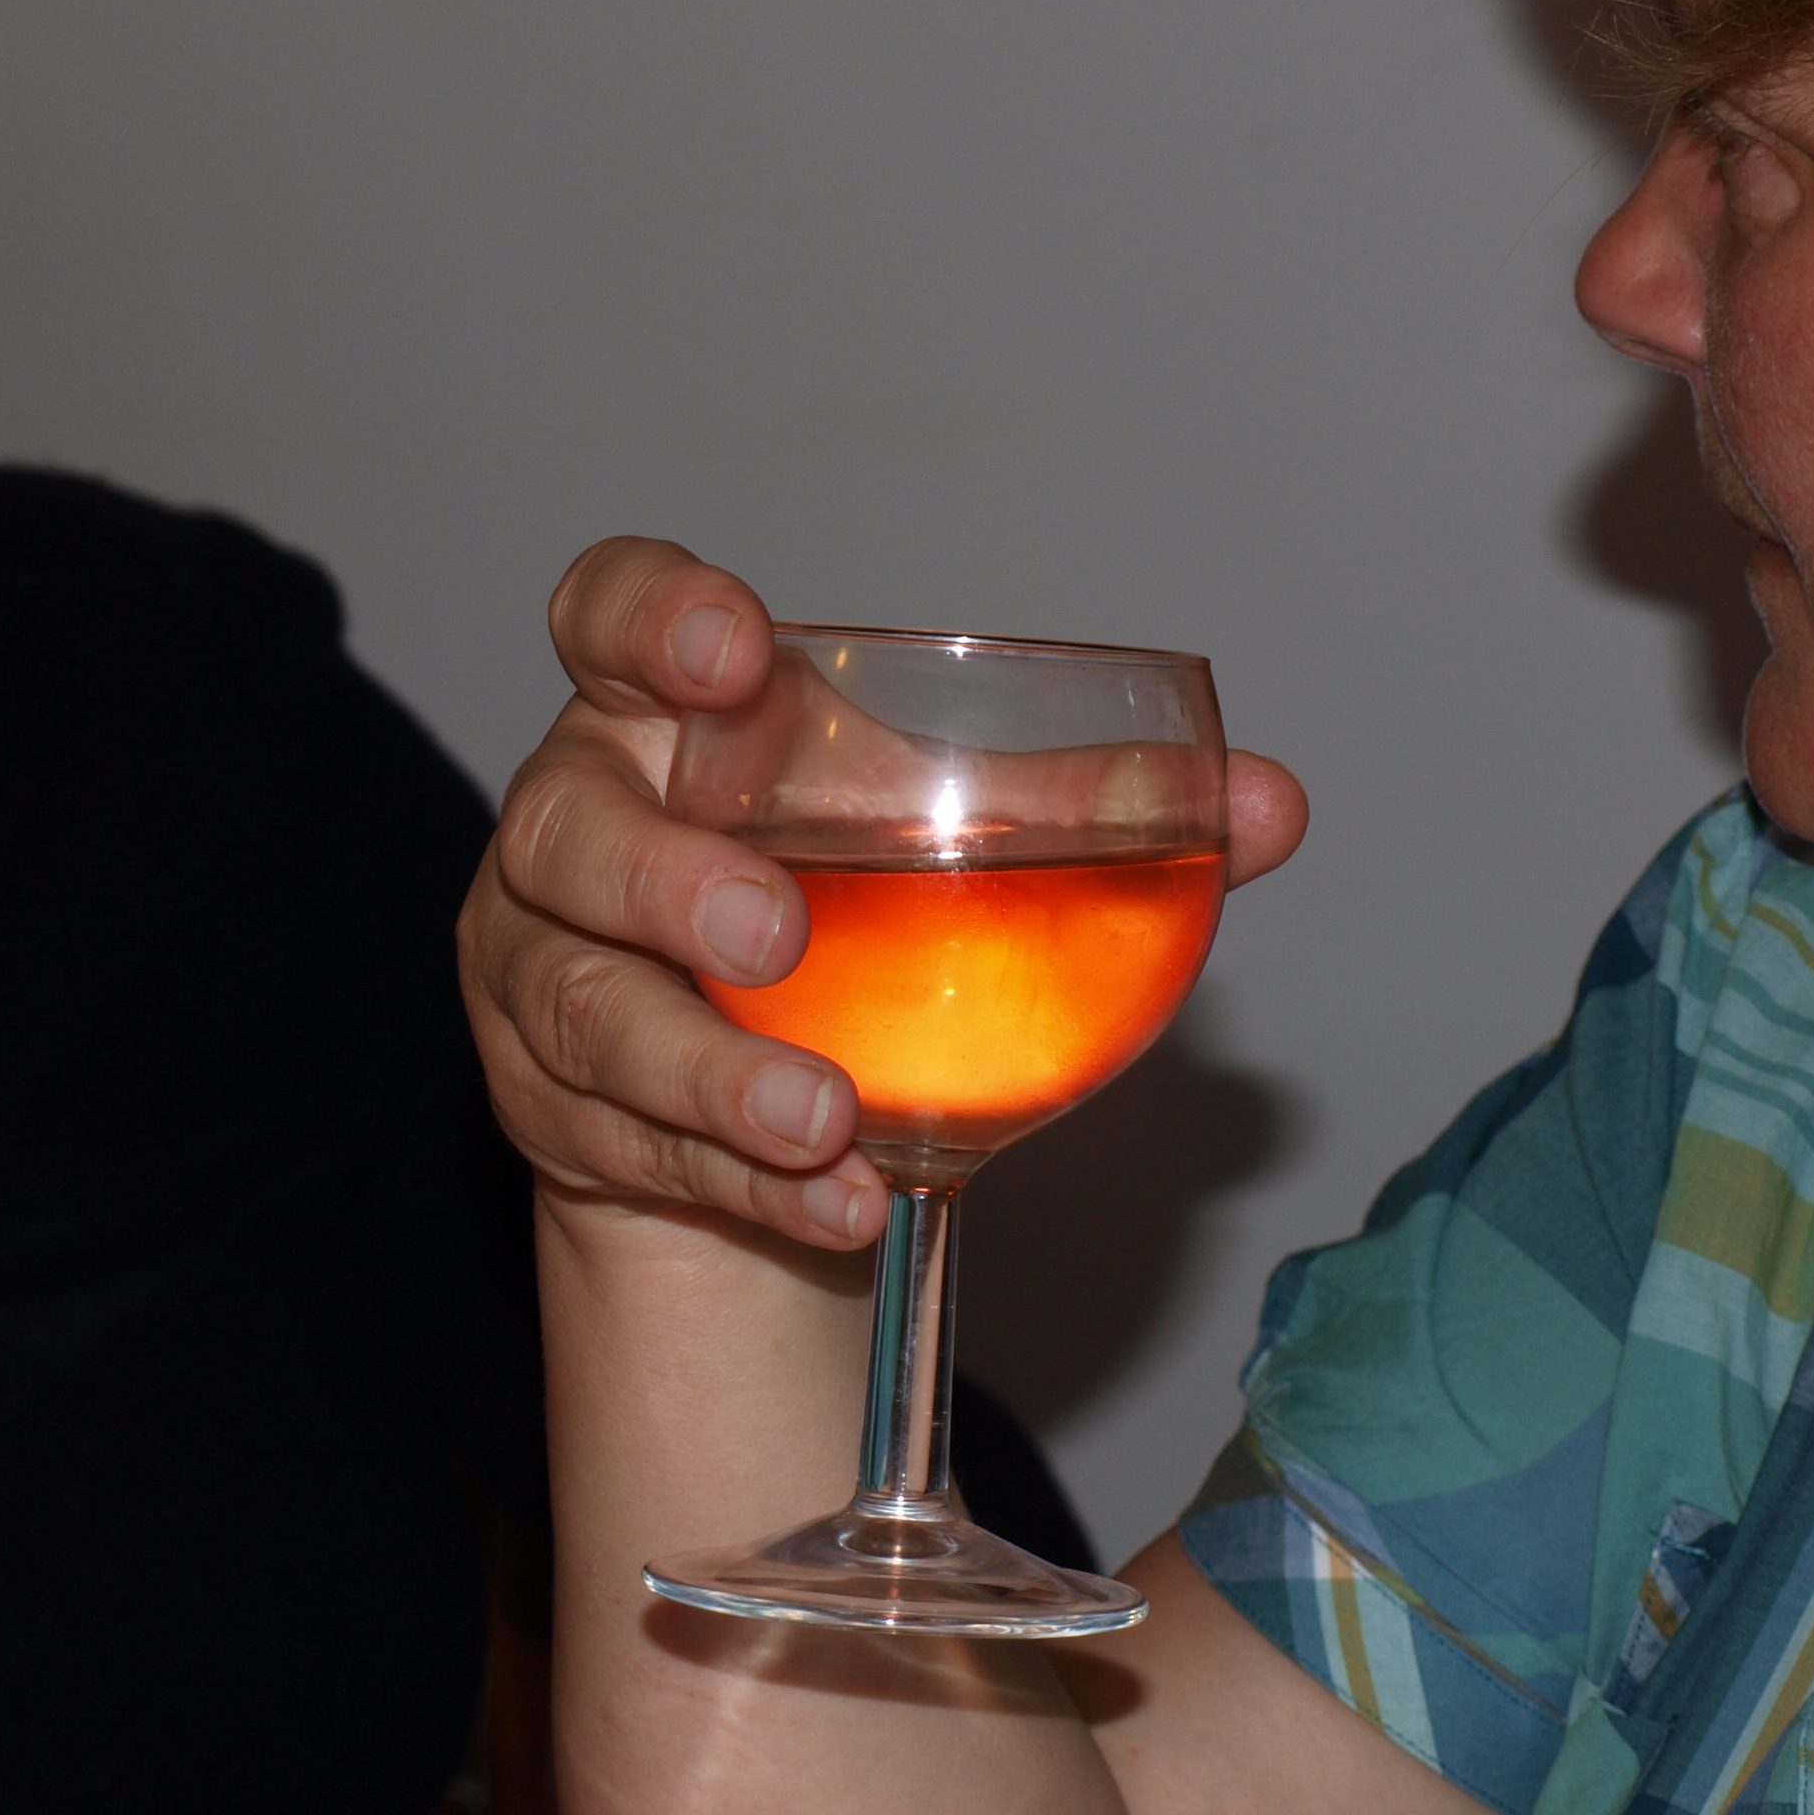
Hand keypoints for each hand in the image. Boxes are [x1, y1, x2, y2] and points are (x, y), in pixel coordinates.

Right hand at [461, 537, 1307, 1247]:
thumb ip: (1092, 817)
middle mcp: (580, 829)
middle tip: (779, 937)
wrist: (751, 1115)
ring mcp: (544, 975)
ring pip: (589, 1012)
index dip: (650, 617)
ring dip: (715, 1075)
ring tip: (827, 1123)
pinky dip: (746, 1179)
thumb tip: (1269, 806)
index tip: (732, 652)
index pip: (607, 615)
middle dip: (671, 883)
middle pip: (571, 830)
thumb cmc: (850, 921)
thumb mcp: (946, 846)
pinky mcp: (556, 1111)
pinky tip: (845, 1199)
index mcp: (667, 722)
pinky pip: (636, 1144)